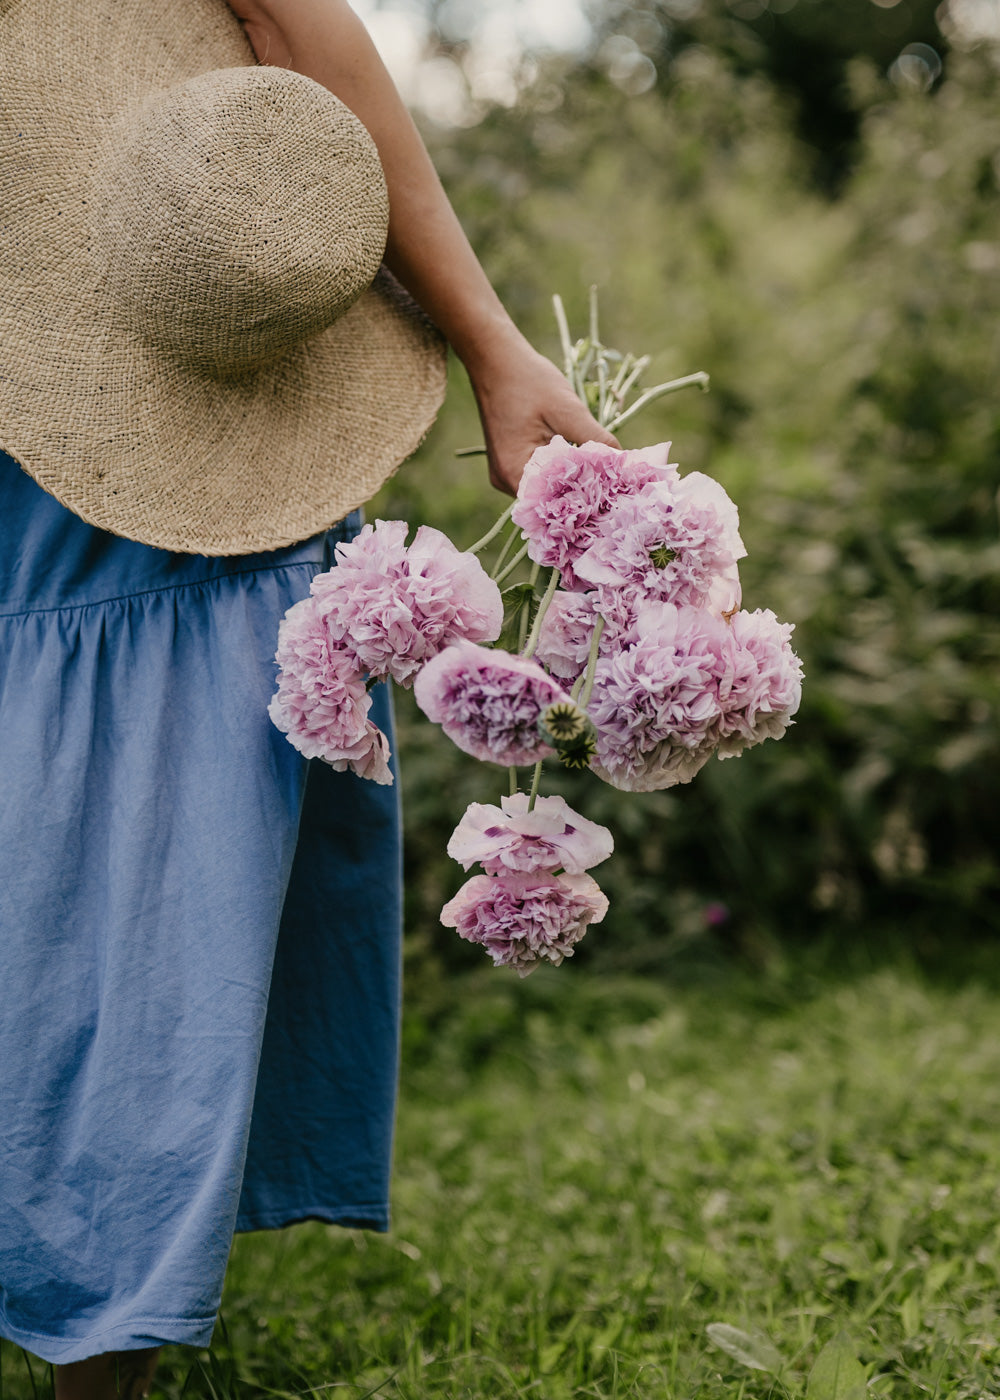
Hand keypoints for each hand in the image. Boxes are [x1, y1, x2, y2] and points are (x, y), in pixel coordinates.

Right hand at [465, 331, 619, 495]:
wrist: (496, 359)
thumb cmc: (528, 381)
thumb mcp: (568, 409)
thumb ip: (596, 439)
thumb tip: (624, 462)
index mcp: (514, 473)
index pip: (555, 502)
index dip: (586, 498)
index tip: (613, 490)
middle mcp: (506, 481)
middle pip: (551, 498)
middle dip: (581, 488)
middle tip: (613, 481)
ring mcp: (506, 473)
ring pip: (547, 486)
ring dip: (571, 476)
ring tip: (600, 470)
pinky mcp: (510, 463)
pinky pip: (539, 474)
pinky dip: (559, 468)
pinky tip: (578, 457)